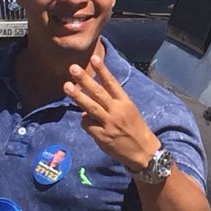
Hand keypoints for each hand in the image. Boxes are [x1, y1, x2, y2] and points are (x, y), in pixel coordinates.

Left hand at [64, 51, 157, 172]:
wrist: (144, 152)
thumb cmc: (136, 129)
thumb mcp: (129, 112)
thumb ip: (111, 105)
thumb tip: (90, 103)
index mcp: (126, 103)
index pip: (112, 83)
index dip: (102, 71)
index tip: (94, 58)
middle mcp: (117, 111)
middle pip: (98, 92)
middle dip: (85, 80)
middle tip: (73, 68)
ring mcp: (109, 124)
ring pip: (90, 107)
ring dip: (77, 96)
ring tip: (66, 86)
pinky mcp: (103, 136)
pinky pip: (88, 125)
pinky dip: (85, 122)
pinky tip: (87, 123)